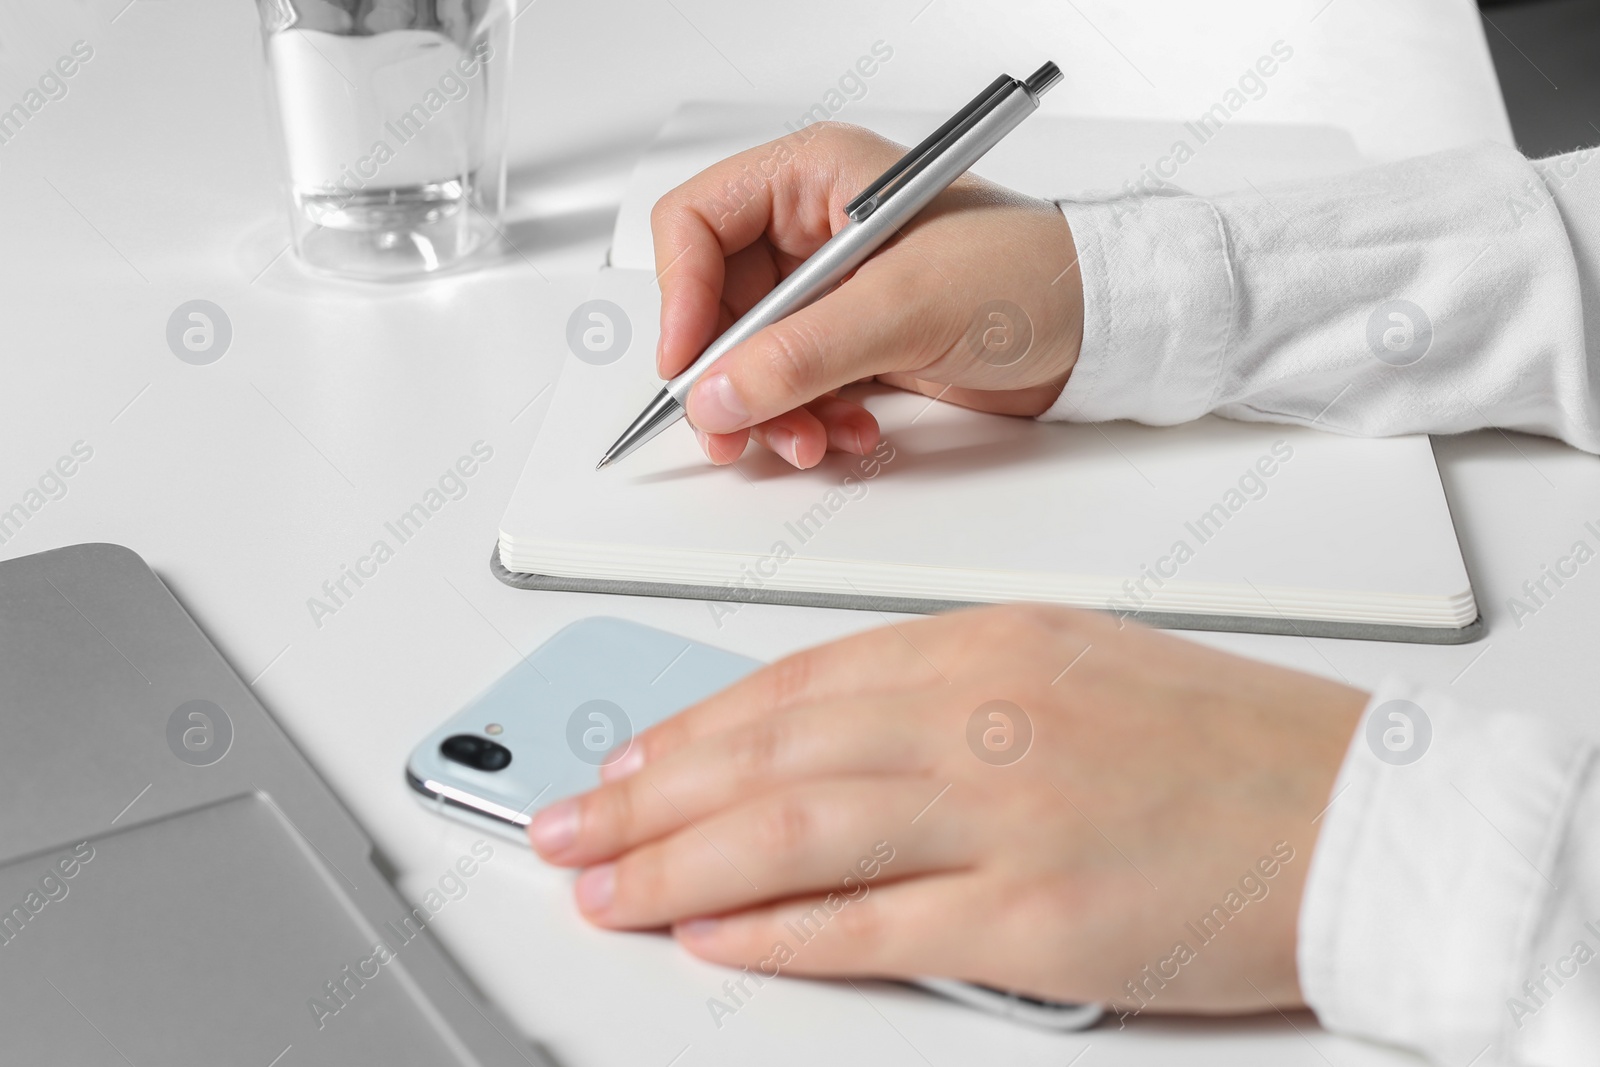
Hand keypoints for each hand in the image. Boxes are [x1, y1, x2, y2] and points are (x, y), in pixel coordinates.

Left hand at [527, 605, 1366, 1013]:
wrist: (1351, 811)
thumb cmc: (1215, 740)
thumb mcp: (1064, 668)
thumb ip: (941, 697)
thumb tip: (823, 744)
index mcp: (984, 645)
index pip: (795, 683)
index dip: (692, 726)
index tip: (627, 755)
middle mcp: (979, 717)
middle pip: (769, 753)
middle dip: (645, 791)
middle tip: (565, 819)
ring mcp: (1001, 814)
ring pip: (794, 832)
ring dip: (677, 860)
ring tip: (603, 882)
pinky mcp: (1031, 917)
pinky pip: (871, 924)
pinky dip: (776, 931)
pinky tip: (712, 936)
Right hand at [651, 122, 1083, 467]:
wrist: (1099, 327)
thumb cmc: (1029, 273)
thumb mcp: (905, 307)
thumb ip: (802, 353)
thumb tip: (717, 393)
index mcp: (813, 178)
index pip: (697, 224)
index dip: (680, 297)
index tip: (689, 367)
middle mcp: (813, 230)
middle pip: (715, 305)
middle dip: (727, 376)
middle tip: (733, 431)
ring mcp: (832, 291)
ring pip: (751, 358)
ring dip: (771, 411)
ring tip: (809, 440)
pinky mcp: (854, 342)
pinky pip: (796, 387)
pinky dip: (810, 420)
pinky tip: (851, 434)